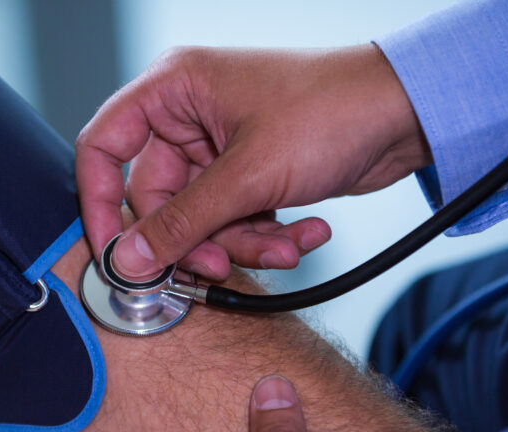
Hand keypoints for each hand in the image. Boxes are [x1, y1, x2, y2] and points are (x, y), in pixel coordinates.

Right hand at [76, 44, 429, 279]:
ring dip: (239, 244)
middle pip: (157, 199)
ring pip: (199, 219)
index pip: (104, 146)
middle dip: (196, 239)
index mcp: (174, 90)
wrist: (409, 115)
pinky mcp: (251, 174)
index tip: (116, 253)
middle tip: (219, 265)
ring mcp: (221, 148)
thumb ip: (182, 222)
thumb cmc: (334, 109)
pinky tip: (305, 232)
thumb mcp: (249, 175)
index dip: (98, 202)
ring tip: (283, 245)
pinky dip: (264, 236)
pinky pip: (233, 220)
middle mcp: (190, 116)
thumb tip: (129, 258)